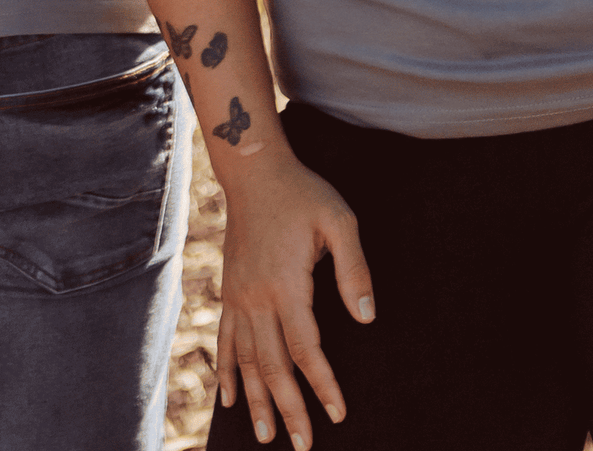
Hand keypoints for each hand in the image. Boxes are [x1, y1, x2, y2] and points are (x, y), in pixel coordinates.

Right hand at [216, 148, 373, 446]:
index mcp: (287, 284)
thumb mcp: (338, 220)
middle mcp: (257, 297)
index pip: (306, 349)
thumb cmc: (301, 193)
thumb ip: (354, 268)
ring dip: (256, 400)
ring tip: (265, 436)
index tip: (338, 413)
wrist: (253, 170)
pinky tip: (229, 398)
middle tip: (304, 445)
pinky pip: (226, 339)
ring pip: (246, 360)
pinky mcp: (229, 289)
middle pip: (273, 365)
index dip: (322, 384)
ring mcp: (239, 295)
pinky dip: (227, 371)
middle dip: (289, 408)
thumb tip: (366, 316)